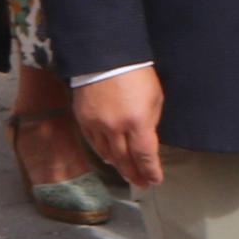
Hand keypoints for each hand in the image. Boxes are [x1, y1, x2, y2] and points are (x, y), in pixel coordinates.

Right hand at [73, 65, 165, 187]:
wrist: (104, 53)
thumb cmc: (136, 73)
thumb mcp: (154, 97)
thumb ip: (151, 121)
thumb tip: (146, 139)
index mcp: (138, 122)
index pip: (145, 156)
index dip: (150, 171)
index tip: (155, 180)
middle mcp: (116, 128)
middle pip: (126, 159)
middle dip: (135, 174)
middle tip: (142, 184)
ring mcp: (97, 125)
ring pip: (108, 154)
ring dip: (119, 166)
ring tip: (127, 173)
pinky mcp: (83, 119)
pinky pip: (93, 143)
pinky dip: (102, 153)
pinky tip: (108, 158)